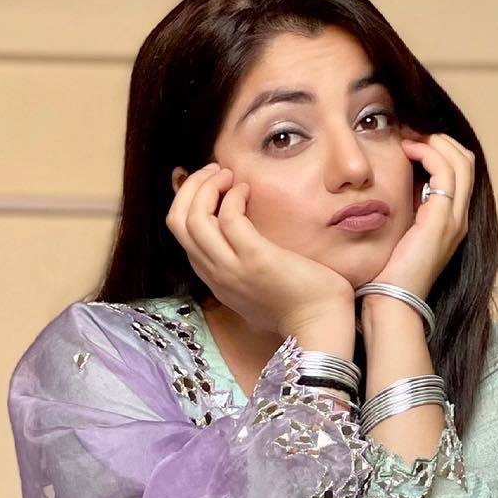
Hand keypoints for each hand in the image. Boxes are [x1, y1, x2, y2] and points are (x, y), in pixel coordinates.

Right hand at [166, 163, 354, 340]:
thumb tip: (236, 225)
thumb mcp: (256, 284)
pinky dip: (233, 196)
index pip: (181, 232)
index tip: (210, 184)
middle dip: (192, 187)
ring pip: (194, 218)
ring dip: (208, 186)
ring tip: (229, 175)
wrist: (319, 326)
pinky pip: (228, 218)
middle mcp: (215, 274)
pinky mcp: (254, 259)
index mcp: (213, 278)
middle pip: (178, 222)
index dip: (187, 200)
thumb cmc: (297, 304)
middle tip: (217, 171)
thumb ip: (239, 261)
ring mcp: (232, 269)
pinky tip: (248, 191)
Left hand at [371, 130, 473, 299]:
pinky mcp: (441, 221)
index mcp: (450, 222)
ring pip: (460, 161)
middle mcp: (458, 219)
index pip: (459, 172)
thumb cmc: (388, 274)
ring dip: (434, 142)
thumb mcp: (399, 234)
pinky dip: (428, 154)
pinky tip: (407, 152)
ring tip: (409, 139)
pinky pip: (444, 172)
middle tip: (410, 134)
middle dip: (440, 140)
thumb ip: (405, 210)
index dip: (439, 150)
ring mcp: (453, 220)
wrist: (392, 303)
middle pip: (465, 161)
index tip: (410, 142)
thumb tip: (392, 184)